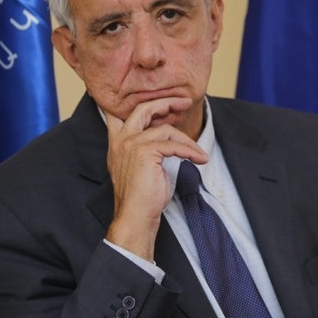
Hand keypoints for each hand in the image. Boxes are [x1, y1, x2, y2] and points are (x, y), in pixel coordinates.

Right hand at [103, 97, 207, 260]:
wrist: (136, 216)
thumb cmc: (143, 196)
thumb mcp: (142, 166)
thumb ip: (148, 148)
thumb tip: (170, 138)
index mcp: (117, 143)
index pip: (119, 113)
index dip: (139, 103)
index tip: (161, 101)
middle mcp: (121, 140)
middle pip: (143, 109)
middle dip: (166, 102)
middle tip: (185, 102)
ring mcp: (131, 144)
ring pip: (165, 129)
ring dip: (187, 140)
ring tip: (198, 152)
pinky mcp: (145, 152)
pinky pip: (174, 145)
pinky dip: (190, 151)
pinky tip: (199, 159)